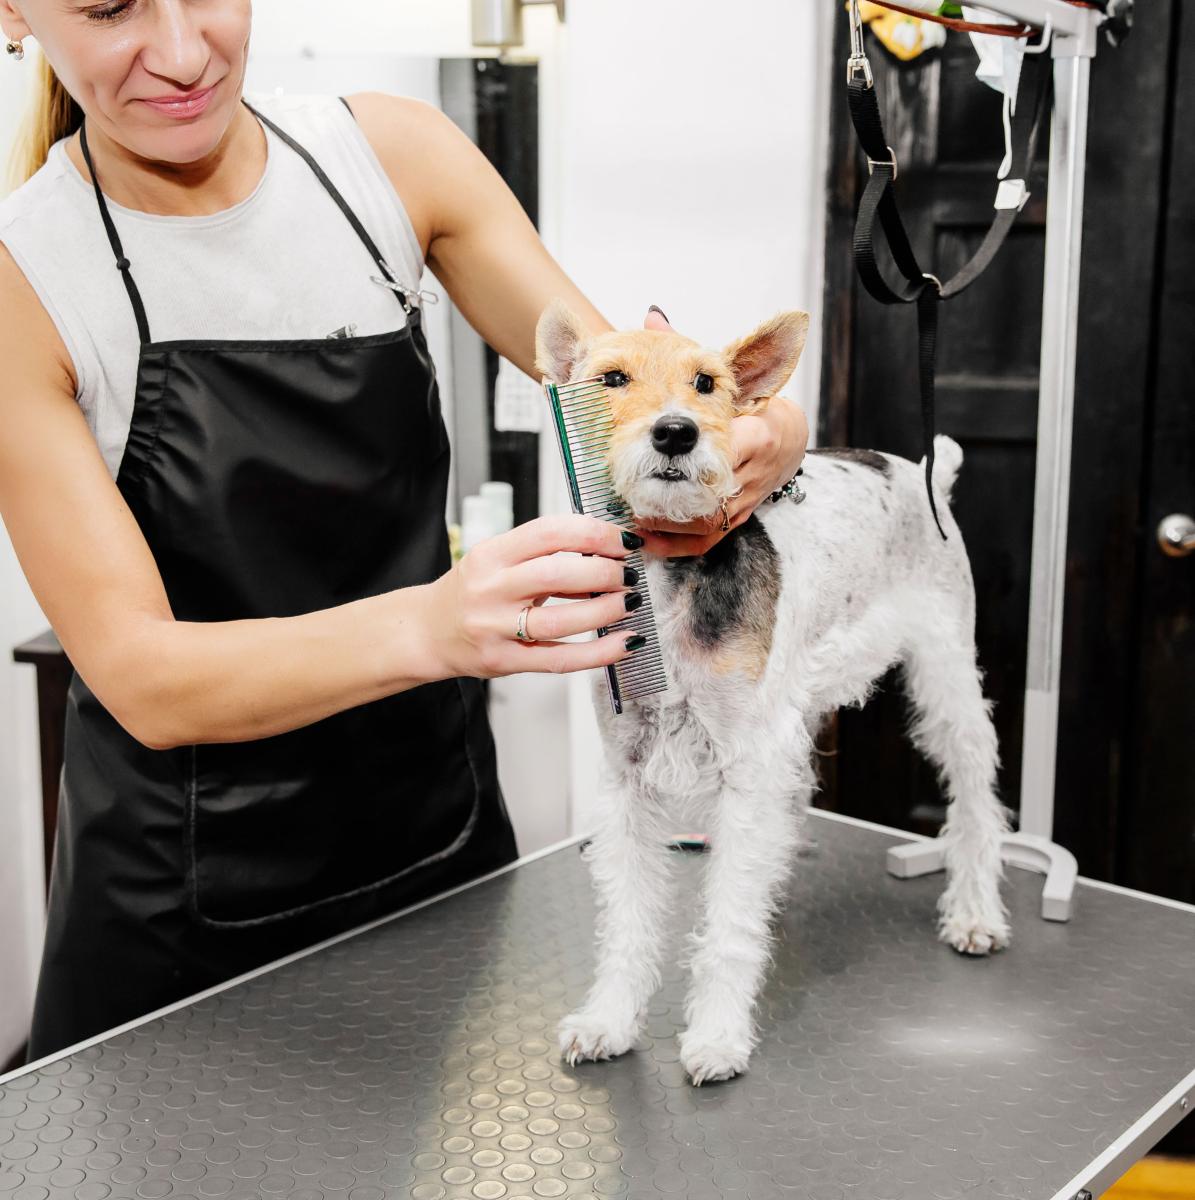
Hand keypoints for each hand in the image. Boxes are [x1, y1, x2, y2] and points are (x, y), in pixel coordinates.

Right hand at [426, 514, 646, 677]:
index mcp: (491, 554)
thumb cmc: (471, 591)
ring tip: (628, 602)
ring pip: (560, 620)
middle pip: (556, 574)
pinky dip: (599, 653)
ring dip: (605, 610)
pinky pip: (560, 659)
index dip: (593, 532)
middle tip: (627, 573)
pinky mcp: (504, 661)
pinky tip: (624, 642)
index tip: (622, 539)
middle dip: (604, 571)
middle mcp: (490, 589)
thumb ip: (543, 555)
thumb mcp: (498, 561)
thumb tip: (604, 551)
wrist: (427, 631)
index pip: (549, 532)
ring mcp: (495, 628)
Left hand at [635, 311, 808, 557]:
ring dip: (661, 518)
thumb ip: (690, 352)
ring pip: (699, 521)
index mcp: (755, 436)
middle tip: (625, 485)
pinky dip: (669, 543)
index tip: (648, 447)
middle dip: (663, 491)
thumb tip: (653, 316)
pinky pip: (699, 542)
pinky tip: (641, 538)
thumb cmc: (753, 407)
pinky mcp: (730, 523)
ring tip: (624, 511)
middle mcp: (749, 475)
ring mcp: (740, 504)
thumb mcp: (727, 376)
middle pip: (703, 492)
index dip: (685, 450)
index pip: (722, 448)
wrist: (787, 442)